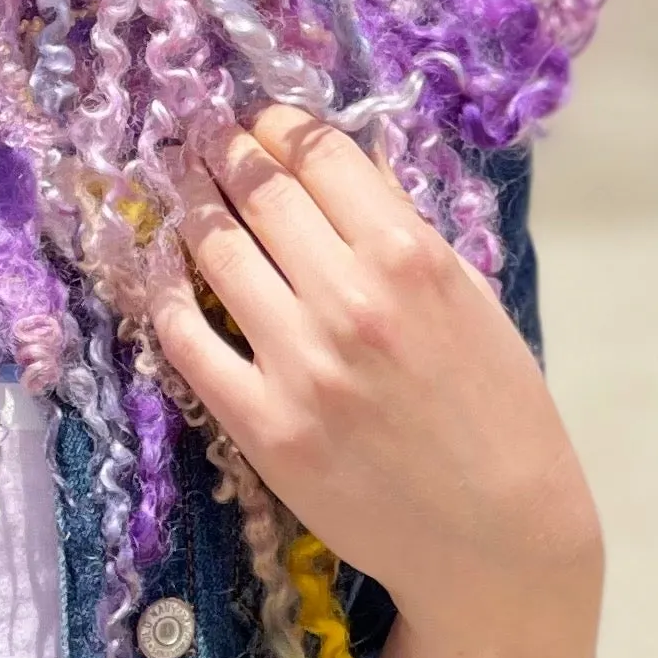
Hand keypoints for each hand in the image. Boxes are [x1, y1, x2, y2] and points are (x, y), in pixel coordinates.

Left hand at [154, 107, 599, 637]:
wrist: (497, 535)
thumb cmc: (495, 408)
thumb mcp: (469, 296)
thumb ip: (401, 228)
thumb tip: (337, 162)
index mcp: (411, 257)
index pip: (317, 154)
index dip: (277, 125)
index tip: (258, 121)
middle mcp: (349, 300)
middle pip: (255, 190)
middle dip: (222, 151)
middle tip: (202, 138)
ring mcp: (299, 364)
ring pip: (211, 250)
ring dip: (190, 208)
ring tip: (180, 191)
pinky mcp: (262, 425)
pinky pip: (186, 339)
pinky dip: (165, 293)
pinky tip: (160, 272)